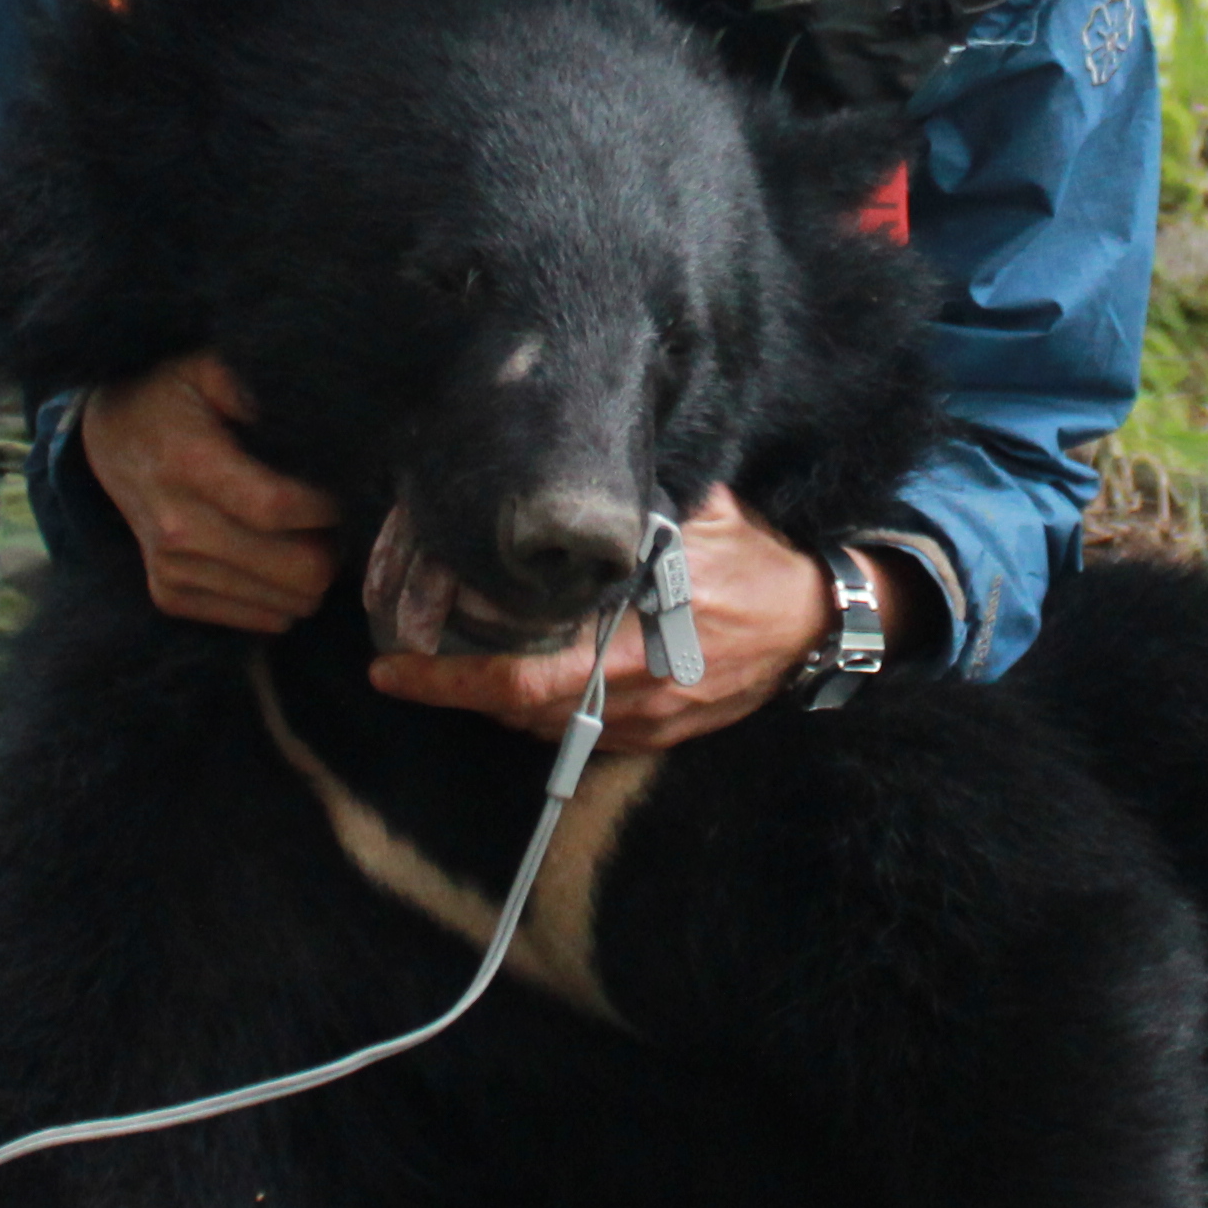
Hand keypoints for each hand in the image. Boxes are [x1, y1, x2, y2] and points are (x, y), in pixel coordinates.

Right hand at [75, 352, 340, 631]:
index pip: (277, 509)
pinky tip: (277, 556)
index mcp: (190, 466)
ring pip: (286, 604)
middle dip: (332, 547)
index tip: (342, 491)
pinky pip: (262, 621)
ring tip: (306, 535)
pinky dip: (282, 594)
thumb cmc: (171, 395)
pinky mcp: (171, 596)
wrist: (110, 437)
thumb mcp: (206, 365)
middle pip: (294, 571)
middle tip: (335, 520)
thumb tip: (300, 409)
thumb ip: (252, 383)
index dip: (327, 509)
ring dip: (311, 573)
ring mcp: (172, 570)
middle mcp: (178, 529)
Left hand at [366, 487, 851, 755]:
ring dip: (494, 704)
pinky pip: (581, 737)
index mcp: (638, 634)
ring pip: (545, 729)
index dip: (450, 678)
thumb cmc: (757, 561)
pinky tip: (516, 687)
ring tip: (449, 670)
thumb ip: (641, 502)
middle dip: (454, 693)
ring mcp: (649, 720)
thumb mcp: (701, 516)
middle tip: (398, 670)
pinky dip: (540, 716)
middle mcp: (637, 688)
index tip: (390, 667)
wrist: (818, 624)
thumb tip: (575, 470)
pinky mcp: (661, 737)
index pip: (522, 674)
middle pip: (520, 711)